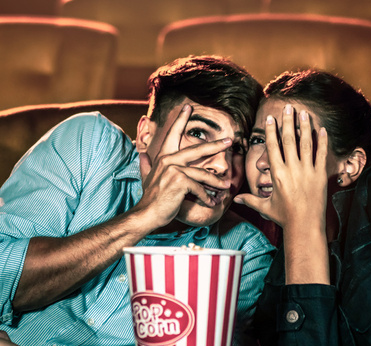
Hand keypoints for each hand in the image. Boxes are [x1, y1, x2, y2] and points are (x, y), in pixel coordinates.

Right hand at [133, 104, 233, 228]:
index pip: (173, 135)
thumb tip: (141, 154)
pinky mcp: (180, 182)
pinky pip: (199, 188)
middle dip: (215, 145)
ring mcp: (174, 170)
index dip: (181, 120)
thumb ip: (146, 165)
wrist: (147, 214)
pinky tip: (211, 203)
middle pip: (196, 150)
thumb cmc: (151, 198)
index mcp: (163, 158)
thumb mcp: (147, 178)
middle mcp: (168, 160)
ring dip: (216, 182)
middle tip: (229, 141)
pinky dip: (206, 197)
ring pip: (202, 174)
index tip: (189, 107)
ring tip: (226, 186)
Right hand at [235, 104, 327, 229]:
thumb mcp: (265, 207)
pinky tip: (322, 130)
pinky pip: (322, 154)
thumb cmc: (284, 216)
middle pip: (289, 140)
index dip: (272, 131)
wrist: (305, 225)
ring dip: (305, 127)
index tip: (271, 118)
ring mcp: (307, 171)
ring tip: (304, 113)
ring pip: (306, 144)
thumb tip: (233, 199)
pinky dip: (322, 141)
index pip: (273, 147)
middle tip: (288, 107)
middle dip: (288, 122)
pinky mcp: (320, 175)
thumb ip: (249, 200)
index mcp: (277, 174)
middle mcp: (292, 169)